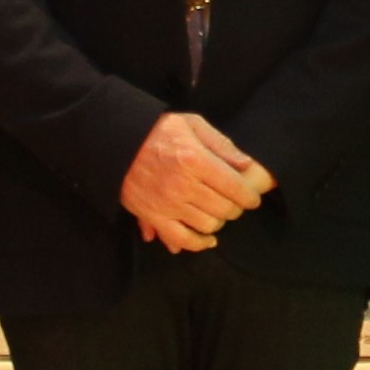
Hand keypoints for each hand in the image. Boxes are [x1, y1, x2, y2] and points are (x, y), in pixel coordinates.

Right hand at [120, 112, 271, 251]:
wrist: (117, 142)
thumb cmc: (158, 131)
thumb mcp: (192, 125)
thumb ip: (221, 144)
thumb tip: (247, 165)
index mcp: (195, 160)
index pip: (235, 187)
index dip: (250, 196)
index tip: (252, 197)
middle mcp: (183, 185)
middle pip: (225, 209)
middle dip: (236, 207)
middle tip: (234, 202)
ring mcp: (167, 204)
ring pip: (208, 226)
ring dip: (218, 222)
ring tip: (217, 212)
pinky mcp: (154, 216)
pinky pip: (181, 239)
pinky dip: (198, 244)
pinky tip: (208, 239)